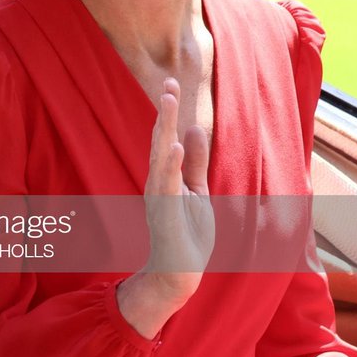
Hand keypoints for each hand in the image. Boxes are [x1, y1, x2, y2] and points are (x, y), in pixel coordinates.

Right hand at [117, 78, 214, 338]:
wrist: (179, 272)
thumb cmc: (187, 232)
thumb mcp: (197, 190)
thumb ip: (195, 162)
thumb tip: (193, 129)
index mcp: (167, 175)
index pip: (167, 137)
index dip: (170, 112)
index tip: (172, 84)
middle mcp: (159, 181)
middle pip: (161, 139)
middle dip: (165, 112)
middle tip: (168, 84)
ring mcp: (160, 196)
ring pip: (160, 155)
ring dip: (164, 128)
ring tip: (168, 102)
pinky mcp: (165, 212)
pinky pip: (167, 185)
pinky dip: (170, 165)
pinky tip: (174, 146)